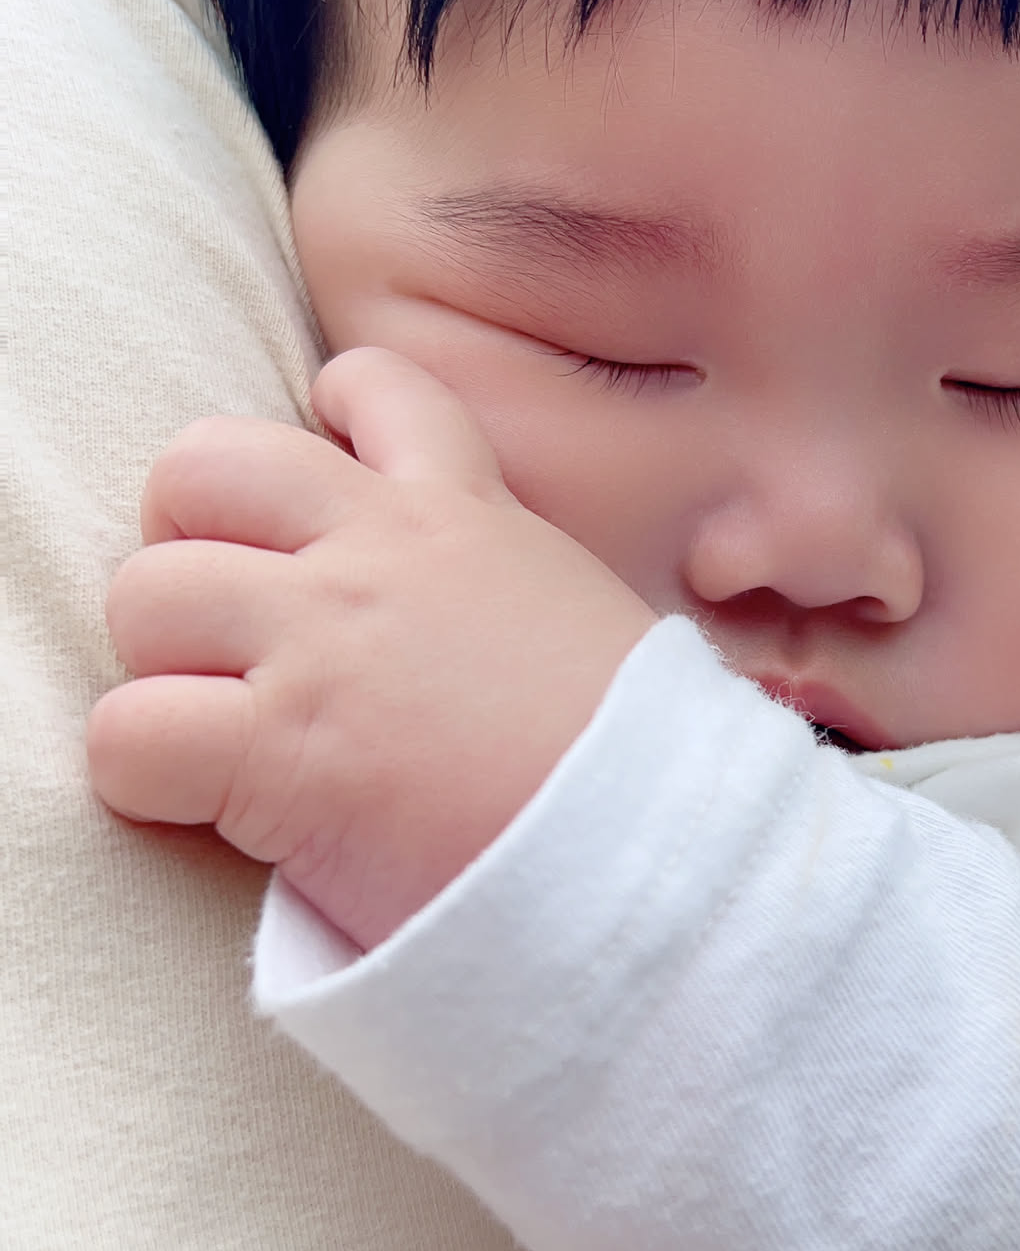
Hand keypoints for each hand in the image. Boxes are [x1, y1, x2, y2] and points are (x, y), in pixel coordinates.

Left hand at [87, 349, 654, 949]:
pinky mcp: (279, 748)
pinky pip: (127, 734)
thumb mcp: (593, 621)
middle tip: (223, 632)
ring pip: (143, 594)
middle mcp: (382, 553)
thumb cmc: (642, 775)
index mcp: (469, 514)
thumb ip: (508, 588)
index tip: (317, 509)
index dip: (316, 433)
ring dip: (160, 666)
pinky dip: (140, 776)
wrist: (661, 863)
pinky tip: (200, 806)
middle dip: (185, 542)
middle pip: (200, 469)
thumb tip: (476, 632)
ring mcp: (324, 642)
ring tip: (216, 730)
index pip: (371, 387)